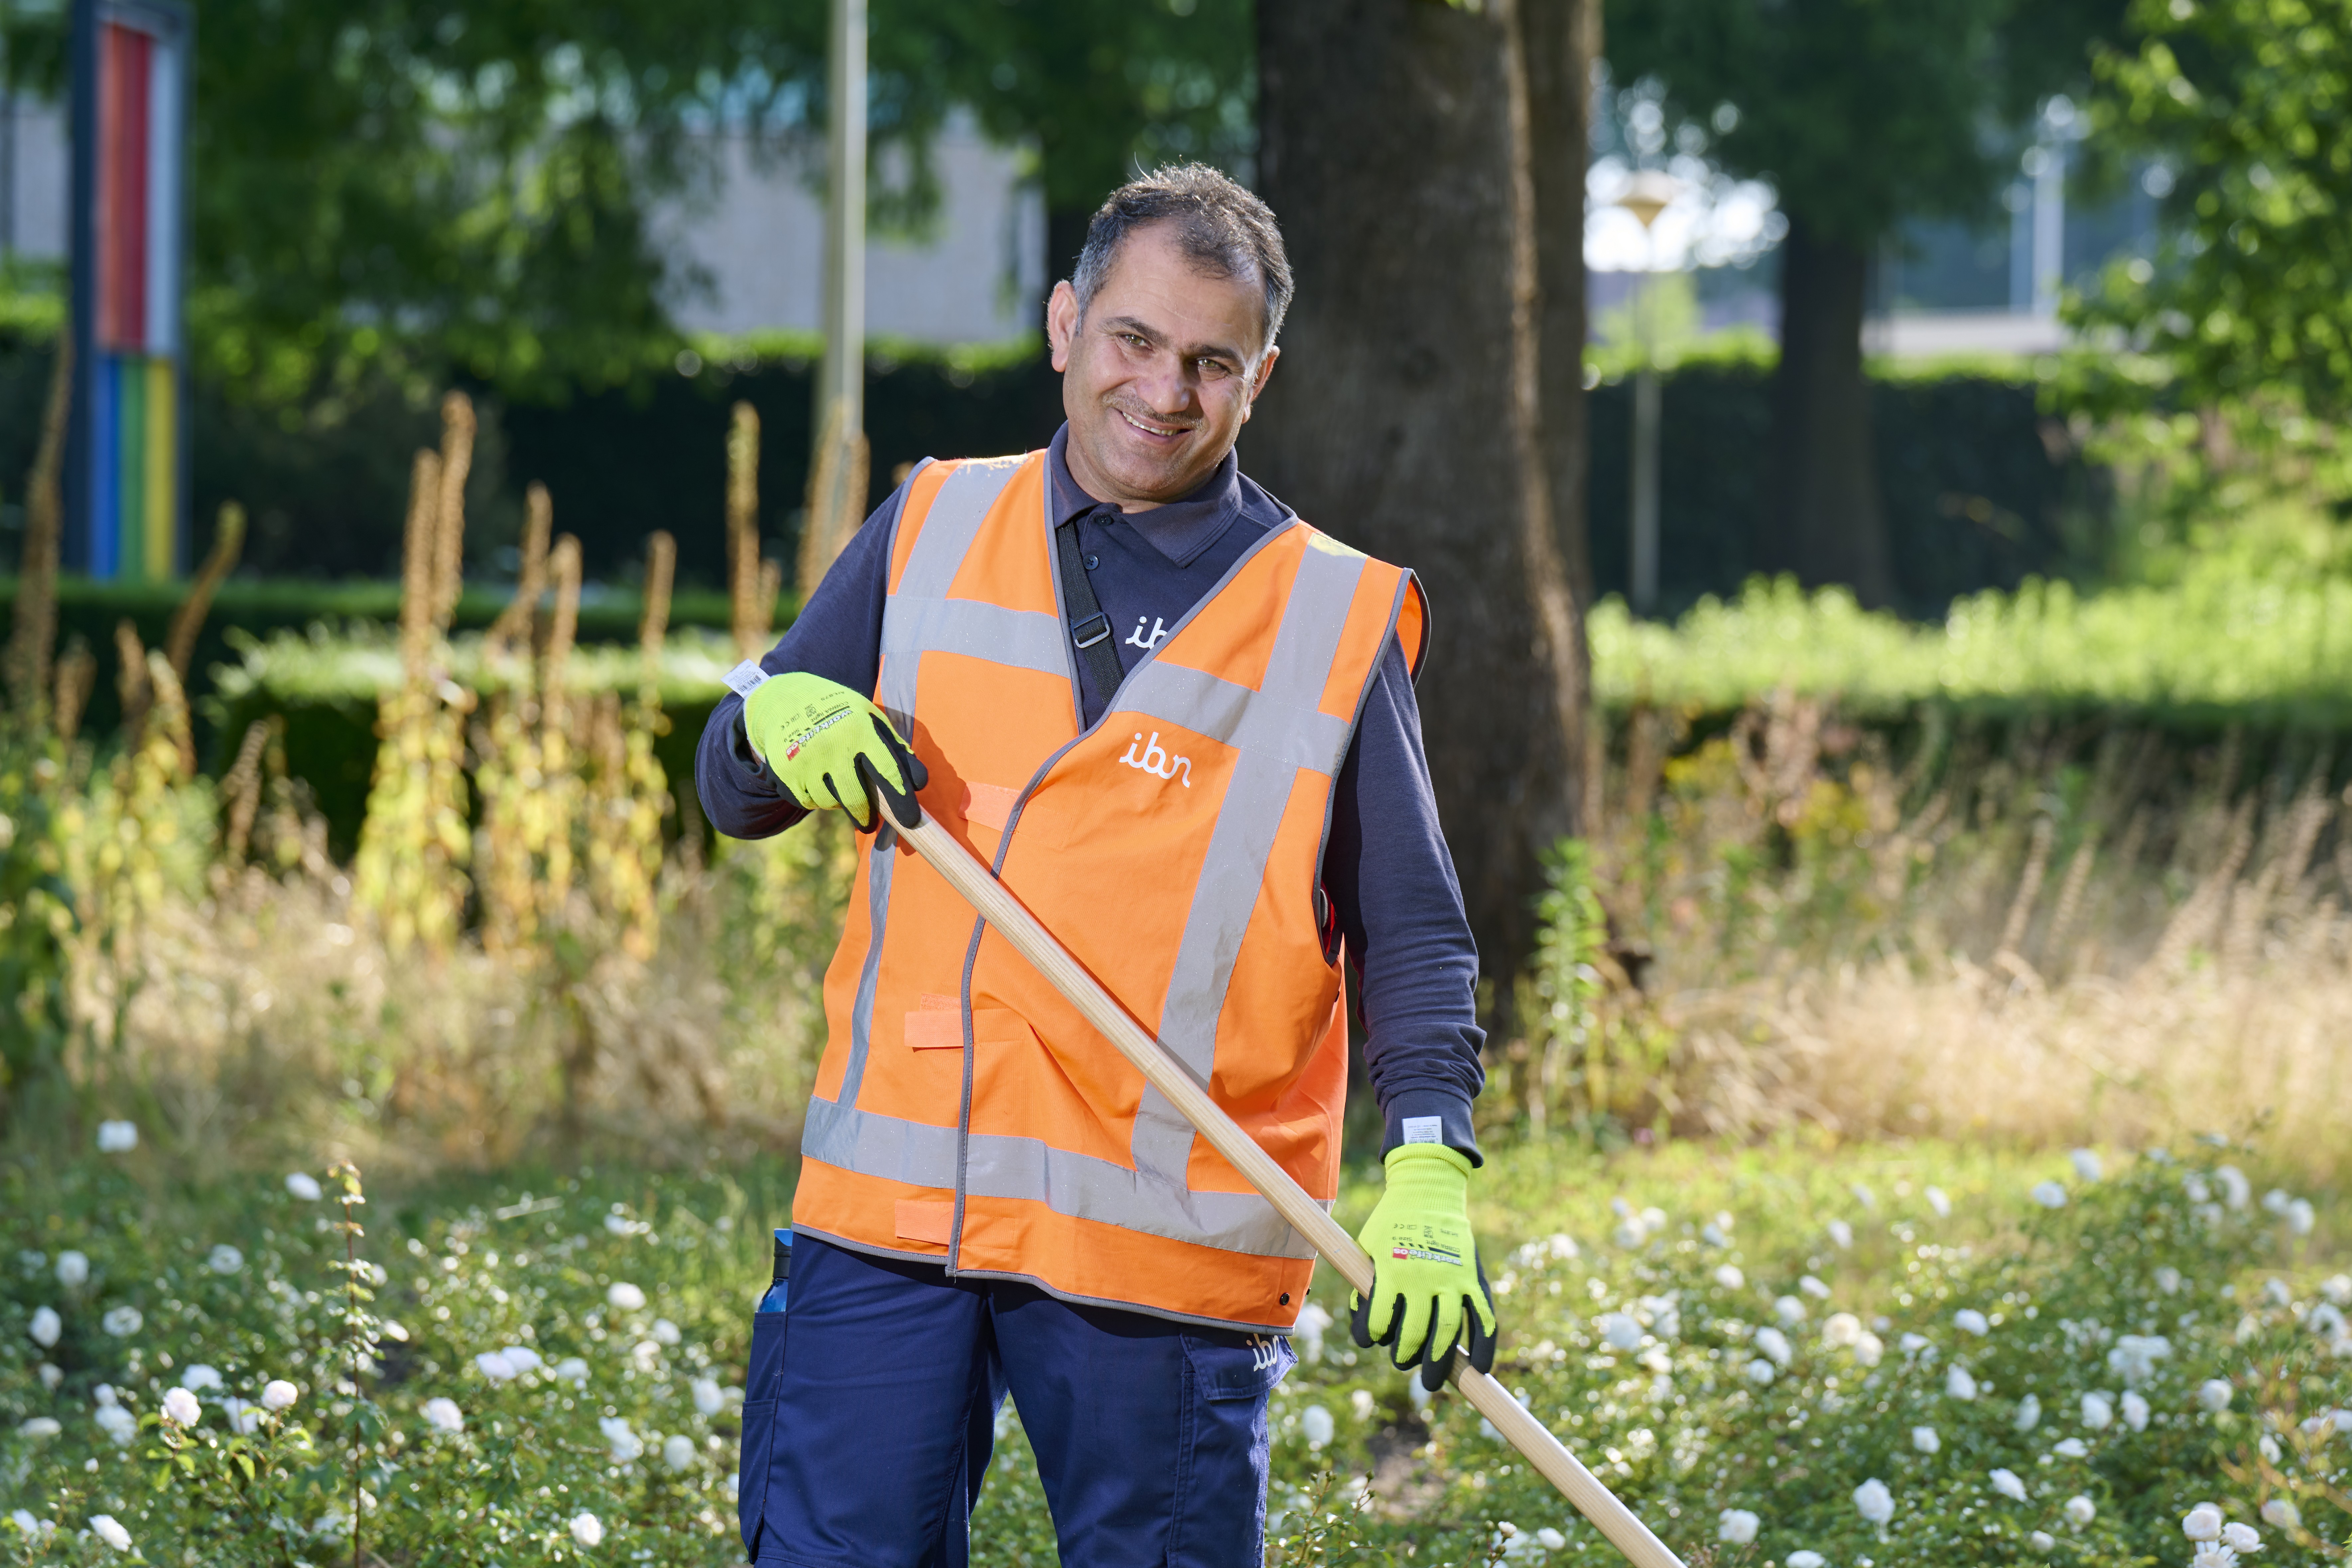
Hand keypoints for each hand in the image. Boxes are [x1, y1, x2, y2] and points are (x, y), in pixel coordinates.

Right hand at [741, 671, 926, 831]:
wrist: (785, 700)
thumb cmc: (840, 713)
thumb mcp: (870, 718)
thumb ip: (896, 749)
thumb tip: (920, 783)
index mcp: (859, 729)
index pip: (887, 771)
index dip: (901, 799)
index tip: (910, 821)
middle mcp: (833, 746)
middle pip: (856, 798)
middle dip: (866, 815)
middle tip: (870, 822)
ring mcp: (806, 761)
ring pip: (830, 802)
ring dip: (838, 801)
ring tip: (837, 782)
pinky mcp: (786, 773)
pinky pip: (808, 802)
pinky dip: (816, 797)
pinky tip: (815, 778)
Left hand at [1348, 1143, 1497, 1389]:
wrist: (1426, 1191)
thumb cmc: (1389, 1223)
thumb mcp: (1366, 1248)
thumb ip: (1364, 1286)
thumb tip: (1367, 1328)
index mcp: (1391, 1271)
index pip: (1379, 1321)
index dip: (1370, 1335)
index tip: (1371, 1336)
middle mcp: (1423, 1278)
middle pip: (1415, 1334)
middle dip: (1405, 1357)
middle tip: (1403, 1363)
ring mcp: (1452, 1279)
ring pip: (1448, 1332)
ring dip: (1439, 1362)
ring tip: (1431, 1381)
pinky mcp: (1473, 1277)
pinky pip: (1484, 1318)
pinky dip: (1485, 1346)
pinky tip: (1481, 1368)